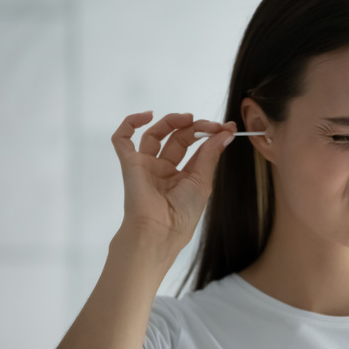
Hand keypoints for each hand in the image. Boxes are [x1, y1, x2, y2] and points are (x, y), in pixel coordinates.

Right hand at [110, 111, 235, 257]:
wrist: (158, 232)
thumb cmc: (182, 215)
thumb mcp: (203, 182)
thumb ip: (210, 155)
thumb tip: (225, 133)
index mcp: (184, 177)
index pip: (196, 148)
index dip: (210, 135)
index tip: (227, 127)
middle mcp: (164, 170)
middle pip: (178, 138)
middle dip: (195, 127)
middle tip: (210, 125)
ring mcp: (146, 166)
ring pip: (155, 134)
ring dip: (171, 121)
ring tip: (187, 118)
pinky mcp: (130, 164)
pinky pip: (122, 140)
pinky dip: (130, 123)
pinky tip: (146, 115)